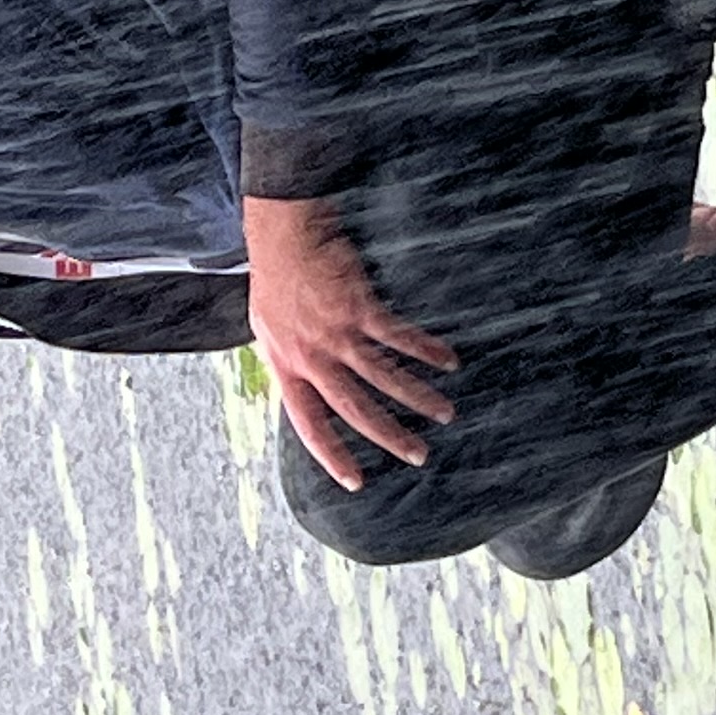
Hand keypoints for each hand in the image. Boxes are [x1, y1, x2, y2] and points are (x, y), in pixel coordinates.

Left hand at [244, 192, 458, 488]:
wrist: (284, 233)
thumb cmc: (277, 277)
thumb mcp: (269, 328)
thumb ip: (291, 359)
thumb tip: (307, 384)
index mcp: (286, 366)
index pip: (308, 423)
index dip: (331, 454)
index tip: (355, 482)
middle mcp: (310, 356)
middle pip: (353, 409)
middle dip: (389, 436)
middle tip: (418, 454)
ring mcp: (335, 332)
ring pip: (382, 377)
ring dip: (416, 398)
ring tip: (444, 412)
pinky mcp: (358, 306)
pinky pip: (397, 336)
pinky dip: (425, 350)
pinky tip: (447, 360)